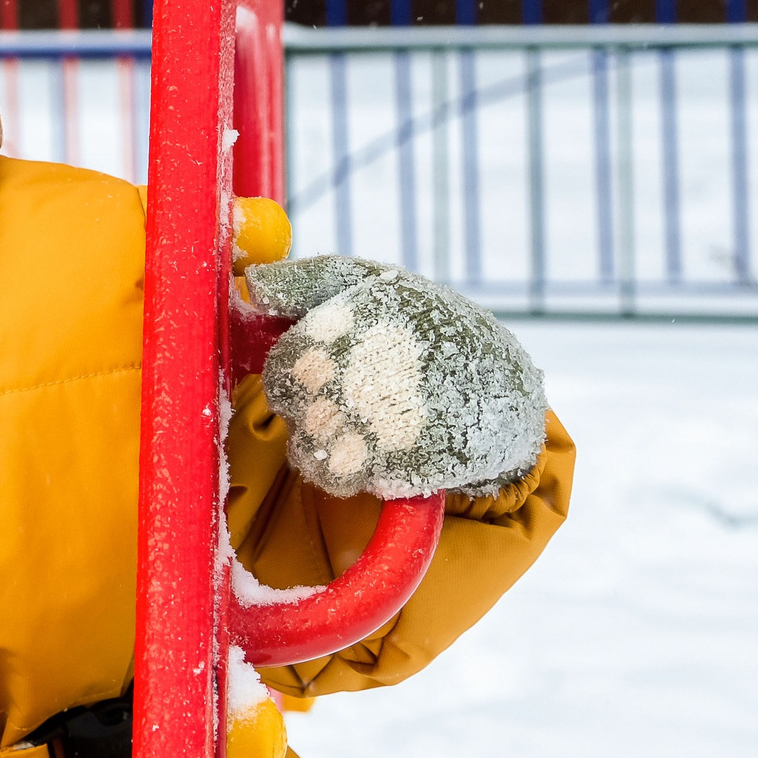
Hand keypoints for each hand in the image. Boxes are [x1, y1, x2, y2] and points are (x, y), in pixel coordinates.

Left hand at [246, 255, 546, 500]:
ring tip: (364, 422)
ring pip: (304, 447)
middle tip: (347, 396)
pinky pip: (336, 477)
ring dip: (322, 440)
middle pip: (288, 405)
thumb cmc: (427, 327)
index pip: (281, 365)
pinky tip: (375, 449)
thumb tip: (252, 283)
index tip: (320, 370)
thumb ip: (309, 279)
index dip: (292, 374)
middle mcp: (356, 372)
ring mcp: (375, 423)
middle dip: (306, 404)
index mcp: (347, 324)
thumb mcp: (375, 282)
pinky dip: (346, 470)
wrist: (506, 390)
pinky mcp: (397, 465)